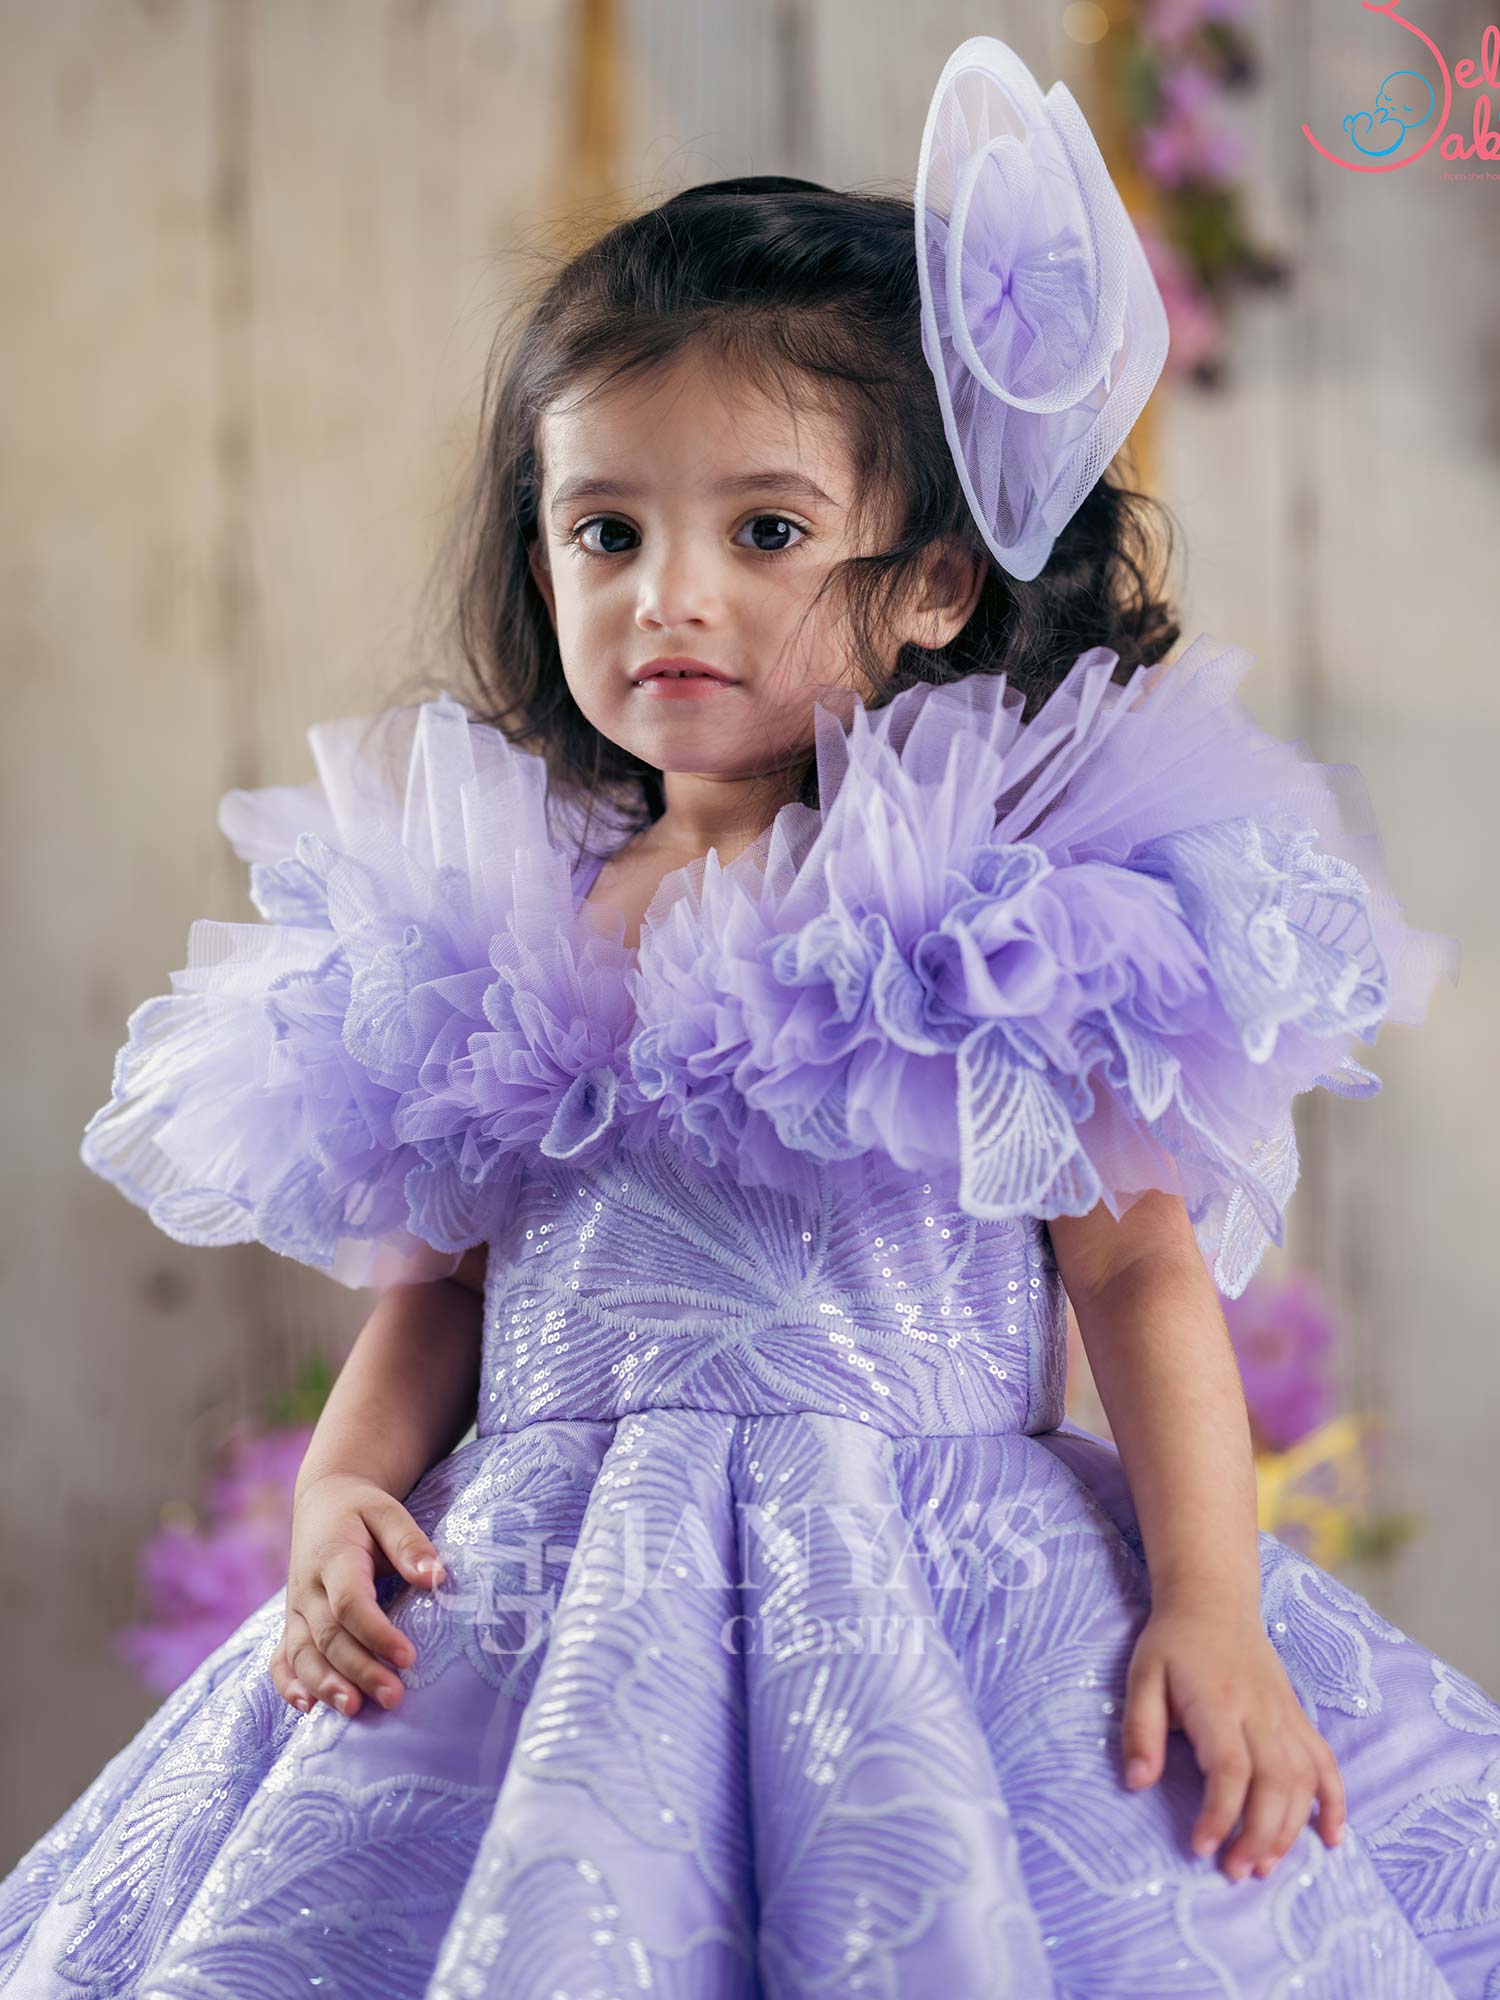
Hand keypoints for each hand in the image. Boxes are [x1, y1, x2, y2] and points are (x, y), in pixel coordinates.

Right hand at [268, 1471, 445, 1717]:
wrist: (323, 1501)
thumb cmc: (362, 1510)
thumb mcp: (388, 1511)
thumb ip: (409, 1543)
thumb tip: (435, 1577)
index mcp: (333, 1557)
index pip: (350, 1603)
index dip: (377, 1633)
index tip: (408, 1657)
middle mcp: (308, 1588)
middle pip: (328, 1636)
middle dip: (359, 1670)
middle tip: (393, 1697)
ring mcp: (295, 1608)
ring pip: (302, 1654)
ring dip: (325, 1685)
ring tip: (355, 1709)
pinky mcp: (291, 1622)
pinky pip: (281, 1657)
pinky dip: (288, 1684)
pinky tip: (307, 1708)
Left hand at [1120, 1598, 1347, 1880]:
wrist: (1214, 1600)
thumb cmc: (1173, 1643)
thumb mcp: (1142, 1676)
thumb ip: (1140, 1729)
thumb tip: (1136, 1783)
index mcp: (1219, 1702)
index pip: (1230, 1770)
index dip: (1220, 1815)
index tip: (1201, 1848)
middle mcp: (1260, 1713)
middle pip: (1274, 1783)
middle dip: (1258, 1836)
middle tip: (1235, 1871)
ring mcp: (1285, 1716)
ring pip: (1303, 1781)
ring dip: (1290, 1830)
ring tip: (1264, 1866)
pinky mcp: (1299, 1718)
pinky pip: (1326, 1764)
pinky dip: (1335, 1803)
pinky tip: (1330, 1838)